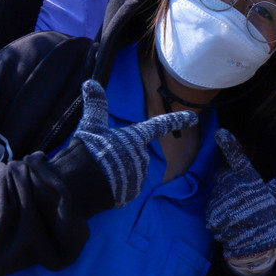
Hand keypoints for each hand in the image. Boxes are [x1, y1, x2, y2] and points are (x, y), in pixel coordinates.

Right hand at [72, 80, 195, 206]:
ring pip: (130, 171)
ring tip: (100, 172)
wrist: (82, 184)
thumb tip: (90, 82)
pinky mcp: (132, 193)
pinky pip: (126, 188)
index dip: (177, 120)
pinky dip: (116, 186)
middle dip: (121, 155)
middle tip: (102, 157)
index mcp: (136, 138)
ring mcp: (139, 177)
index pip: (160, 125)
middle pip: (135, 152)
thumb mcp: (91, 125)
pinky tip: (104, 185)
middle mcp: (142, 156)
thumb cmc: (89, 151)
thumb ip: (95, 104)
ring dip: (118, 171)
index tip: (193, 117)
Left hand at [206, 129, 275, 271]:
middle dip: (228, 183)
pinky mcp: (211, 212)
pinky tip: (228, 219)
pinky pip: (211, 208)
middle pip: (223, 175)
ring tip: (235, 211)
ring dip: (223, 200)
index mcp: (247, 179)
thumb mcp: (274, 198)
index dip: (229, 144)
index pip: (237, 158)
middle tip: (240, 197)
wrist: (252, 243)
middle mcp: (232, 186)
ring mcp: (220, 199)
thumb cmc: (265, 217)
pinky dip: (217, 213)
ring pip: (217, 193)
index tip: (221, 133)